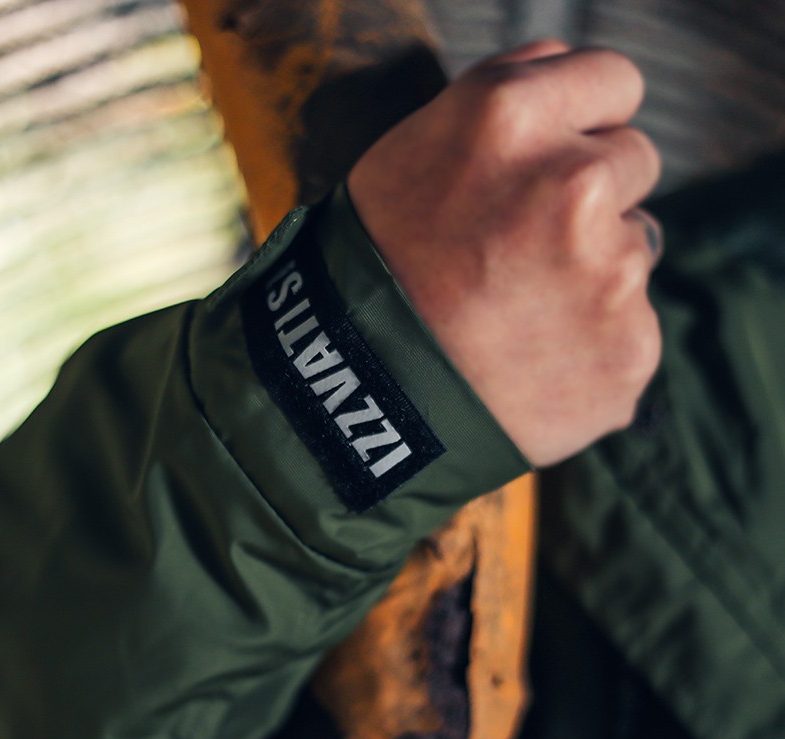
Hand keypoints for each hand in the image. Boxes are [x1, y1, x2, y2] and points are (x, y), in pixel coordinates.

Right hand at [347, 40, 662, 466]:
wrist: (360, 401)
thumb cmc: (375, 273)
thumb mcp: (411, 153)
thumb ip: (505, 100)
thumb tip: (577, 88)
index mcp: (511, 119)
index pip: (613, 83)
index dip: (585, 120)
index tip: (560, 157)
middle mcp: (575, 184)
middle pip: (633, 164)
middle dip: (589, 198)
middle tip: (517, 251)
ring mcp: (611, 275)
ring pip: (632, 253)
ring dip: (588, 275)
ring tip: (511, 318)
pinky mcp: (629, 349)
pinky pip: (628, 330)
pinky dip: (590, 347)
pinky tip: (530, 364)